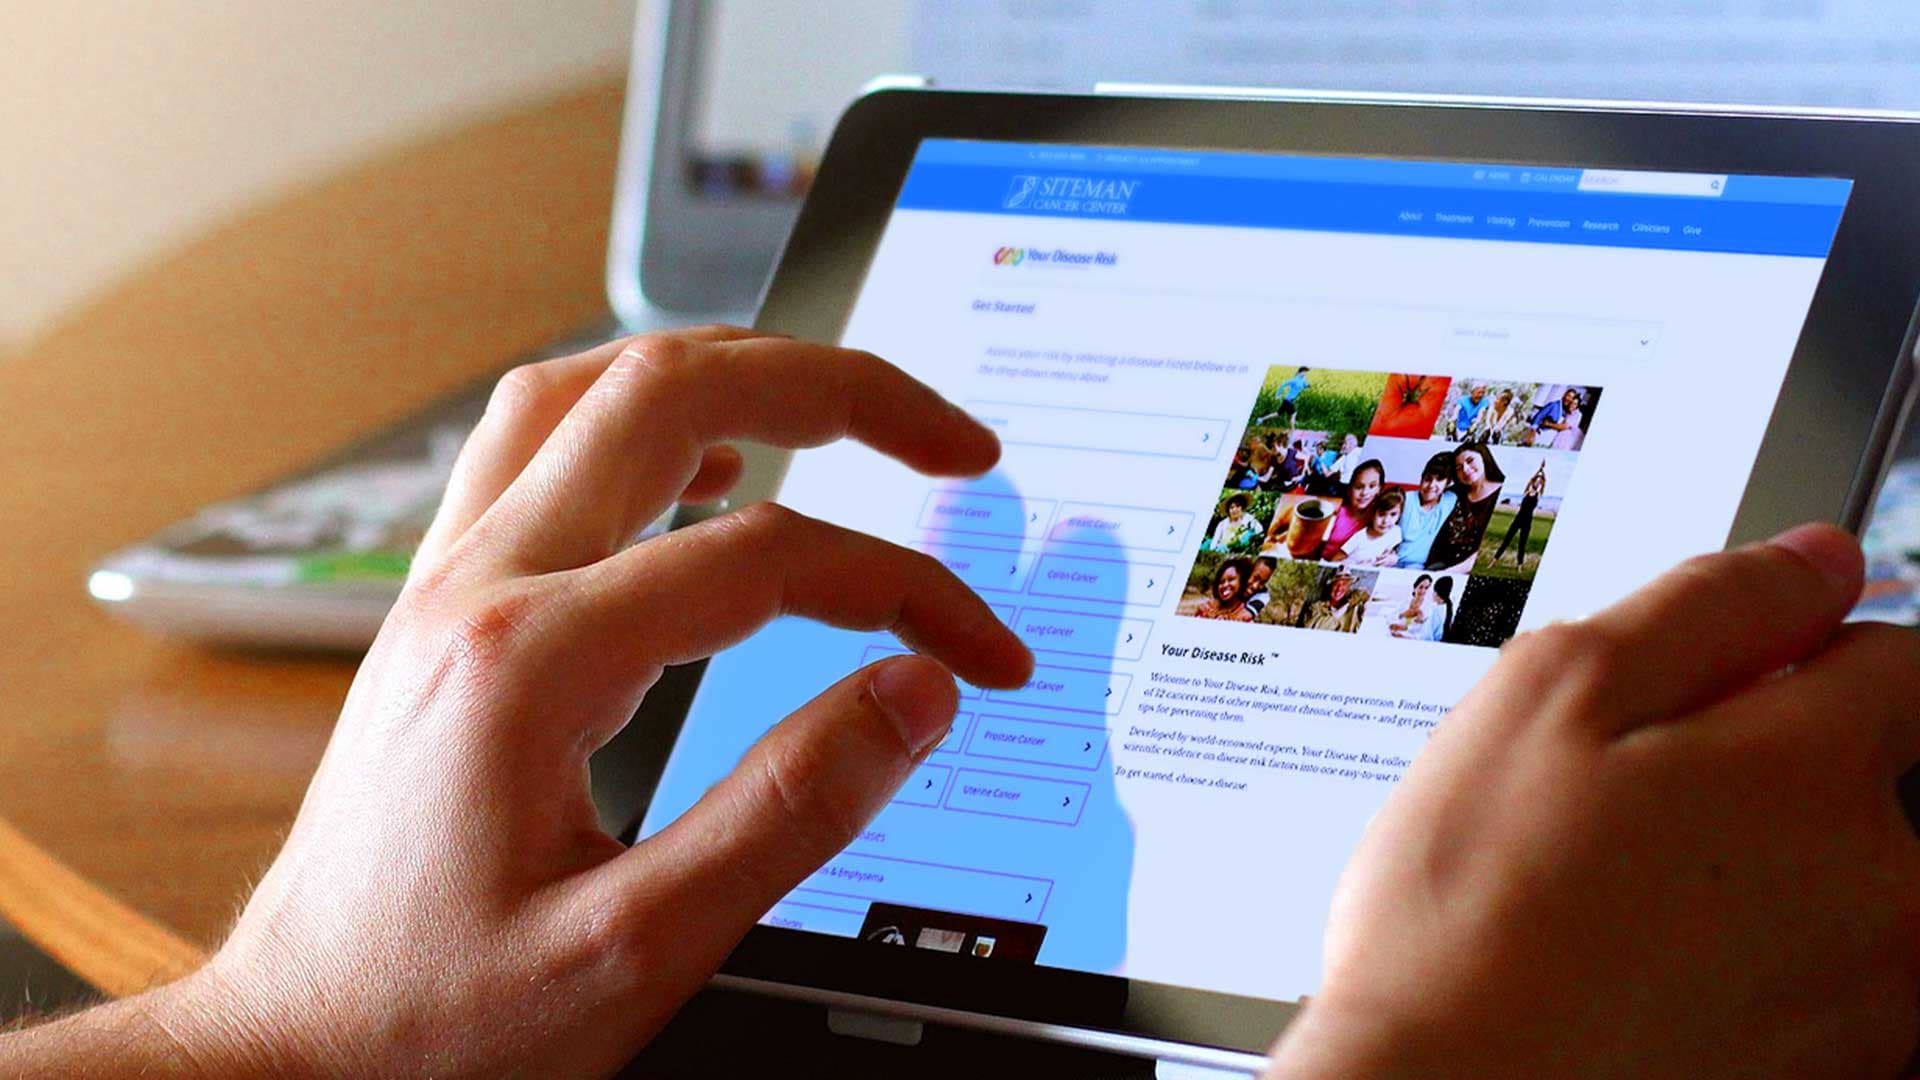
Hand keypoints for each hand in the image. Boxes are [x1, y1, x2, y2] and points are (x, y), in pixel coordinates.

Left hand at [144, 328, 1032, 1075]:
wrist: (294, 1047)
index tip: (980, 648)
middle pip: (667, 390)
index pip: (764, 557)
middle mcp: (478, 587)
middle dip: (835, 388)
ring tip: (836, 405)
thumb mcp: (638, 948)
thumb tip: (913, 696)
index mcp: (530, 661)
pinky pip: (536, 447)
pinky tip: (704, 466)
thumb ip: (791, 811)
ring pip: (588, 388)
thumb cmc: (437, 1016)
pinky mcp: (441, 610)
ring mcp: (447, 585)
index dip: (903, 587)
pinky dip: (640, 420)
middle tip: (946, 440)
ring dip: (729, 373)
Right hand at [1270, 524, 1919, 1078]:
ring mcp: (1868, 999)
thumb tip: (1816, 561)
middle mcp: (1881, 885)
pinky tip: (1650, 979)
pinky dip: (1761, 969)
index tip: (1722, 686)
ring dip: (1767, 878)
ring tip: (1626, 907)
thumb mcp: (1549, 693)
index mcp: (1815, 767)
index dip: (1800, 652)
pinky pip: (1826, 987)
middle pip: (1875, 780)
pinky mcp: (1832, 1076)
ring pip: (1851, 889)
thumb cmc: (1474, 913)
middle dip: (1776, 774)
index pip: (1899, 655)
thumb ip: (1704, 607)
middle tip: (1632, 812)